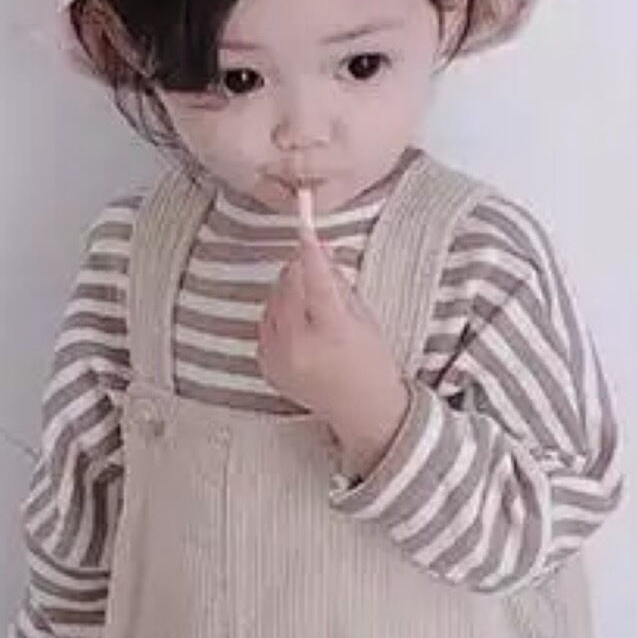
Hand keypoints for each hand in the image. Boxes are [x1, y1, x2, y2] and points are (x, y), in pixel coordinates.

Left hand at [259, 201, 410, 476]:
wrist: (362, 410)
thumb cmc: (371, 362)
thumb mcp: (364, 318)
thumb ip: (338, 284)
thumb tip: (318, 250)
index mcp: (332, 332)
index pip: (316, 280)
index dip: (310, 251)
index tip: (306, 227)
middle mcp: (299, 346)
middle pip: (288, 285)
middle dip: (301, 272)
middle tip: (320, 274)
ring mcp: (278, 358)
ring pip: (272, 301)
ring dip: (290, 293)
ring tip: (314, 310)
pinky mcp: (266, 365)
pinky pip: (265, 323)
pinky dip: (279, 316)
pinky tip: (302, 329)